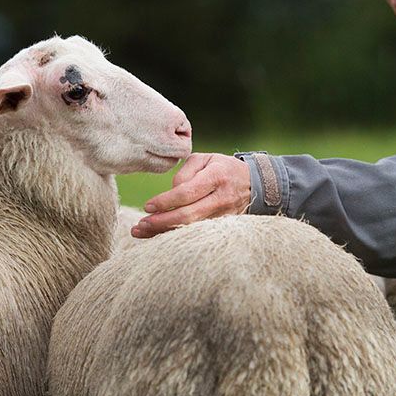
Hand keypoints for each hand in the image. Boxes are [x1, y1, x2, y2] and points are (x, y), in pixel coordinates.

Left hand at [131, 152, 251, 237]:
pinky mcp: (223, 227)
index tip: (148, 206)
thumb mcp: (205, 159)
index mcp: (216, 177)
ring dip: (164, 232)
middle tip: (140, 224)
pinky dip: (175, 235)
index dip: (165, 201)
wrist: (255, 184)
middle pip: (188, 215)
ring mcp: (224, 216)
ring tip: (141, 232)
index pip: (187, 193)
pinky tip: (157, 236)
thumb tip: (170, 192)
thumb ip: (184, 173)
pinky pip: (196, 233)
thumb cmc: (222, 168)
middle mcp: (221, 198)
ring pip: (191, 229)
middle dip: (162, 221)